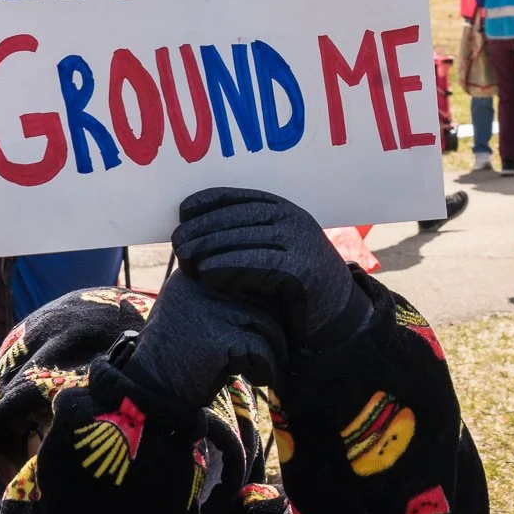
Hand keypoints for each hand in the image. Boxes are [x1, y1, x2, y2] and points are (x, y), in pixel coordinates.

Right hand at [127, 269, 286, 408]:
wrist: (149, 391)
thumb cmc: (178, 354)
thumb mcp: (195, 313)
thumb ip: (225, 297)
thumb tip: (277, 295)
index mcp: (196, 273)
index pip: (248, 274)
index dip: (268, 301)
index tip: (276, 323)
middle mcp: (201, 284)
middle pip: (261, 296)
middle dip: (277, 325)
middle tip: (281, 348)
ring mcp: (208, 309)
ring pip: (266, 322)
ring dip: (275, 349)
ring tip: (269, 366)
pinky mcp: (217, 338)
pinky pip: (260, 349)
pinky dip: (266, 367)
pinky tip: (257, 378)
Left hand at [174, 188, 370, 352]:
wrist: (336, 315)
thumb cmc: (294, 286)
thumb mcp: (274, 252)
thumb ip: (246, 239)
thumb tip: (198, 232)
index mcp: (286, 211)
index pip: (242, 198)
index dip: (211, 201)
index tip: (184, 210)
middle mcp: (294, 221)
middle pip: (239, 217)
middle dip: (204, 227)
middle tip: (177, 241)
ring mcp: (299, 243)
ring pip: (245, 239)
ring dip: (210, 247)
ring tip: (184, 257)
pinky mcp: (301, 270)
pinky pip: (257, 264)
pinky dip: (228, 266)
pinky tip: (206, 273)